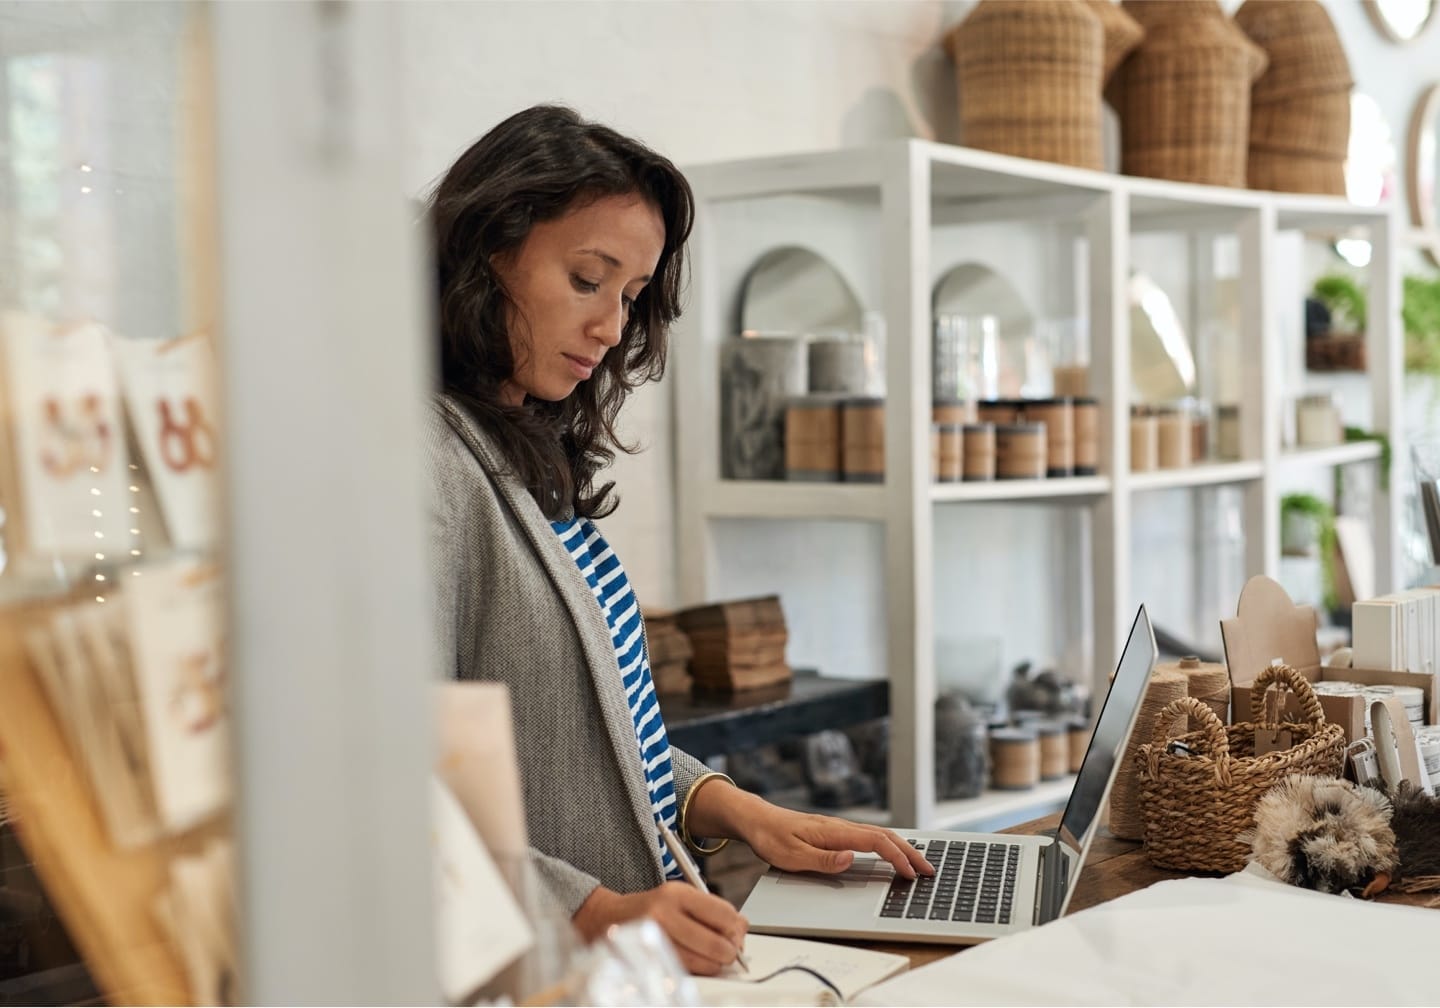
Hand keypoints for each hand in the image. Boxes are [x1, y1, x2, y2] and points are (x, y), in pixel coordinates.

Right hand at [572, 881, 747, 975]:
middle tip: (727, 951)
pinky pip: (687, 973)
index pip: (724, 914)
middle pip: (717, 943)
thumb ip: (711, 910)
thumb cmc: (648, 908)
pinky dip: (696, 971)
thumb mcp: (679, 897)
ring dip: (713, 964)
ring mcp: (656, 938)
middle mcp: (665, 913)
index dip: (736, 928)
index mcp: (677, 893)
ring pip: (705, 963)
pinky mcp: (650, 959)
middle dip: (729, 952)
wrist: (606, 920)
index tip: (736, 933)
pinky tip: (692, 961)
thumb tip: (742, 927)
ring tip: (707, 956)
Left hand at [741, 803, 934, 878]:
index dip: (897, 857)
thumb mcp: (791, 856)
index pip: (875, 842)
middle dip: (910, 852)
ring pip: (880, 834)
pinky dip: (889, 844)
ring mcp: (840, 828)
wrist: (757, 820)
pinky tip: (893, 852)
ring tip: (919, 863)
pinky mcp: (836, 832)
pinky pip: (870, 836)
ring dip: (902, 848)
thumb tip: (851, 858)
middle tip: (929, 870)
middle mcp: (841, 827)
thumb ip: (822, 859)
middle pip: (885, 836)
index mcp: (834, 832)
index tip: (911, 873)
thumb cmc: (771, 838)